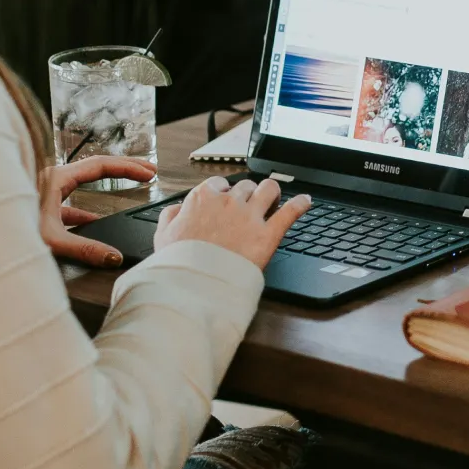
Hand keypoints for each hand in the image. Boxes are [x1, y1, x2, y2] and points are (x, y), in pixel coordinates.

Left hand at [40, 157, 158, 266]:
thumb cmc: (6, 228)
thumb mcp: (50, 239)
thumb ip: (85, 249)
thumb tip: (114, 257)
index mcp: (57, 178)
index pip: (101, 165)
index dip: (128, 168)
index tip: (149, 172)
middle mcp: (51, 180)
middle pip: (95, 169)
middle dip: (124, 170)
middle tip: (148, 172)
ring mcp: (44, 193)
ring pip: (82, 185)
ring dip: (106, 188)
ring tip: (128, 193)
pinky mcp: (39, 207)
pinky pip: (69, 204)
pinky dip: (86, 211)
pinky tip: (92, 225)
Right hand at [156, 176, 311, 270]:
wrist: (193, 284)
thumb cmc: (178, 262)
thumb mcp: (162, 236)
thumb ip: (171, 216)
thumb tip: (178, 209)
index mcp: (203, 199)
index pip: (219, 184)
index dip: (224, 193)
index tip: (226, 200)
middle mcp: (229, 202)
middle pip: (246, 186)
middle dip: (248, 194)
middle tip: (250, 206)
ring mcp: (250, 216)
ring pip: (269, 189)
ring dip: (272, 192)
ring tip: (274, 199)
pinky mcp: (268, 233)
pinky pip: (291, 211)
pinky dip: (301, 204)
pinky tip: (306, 201)